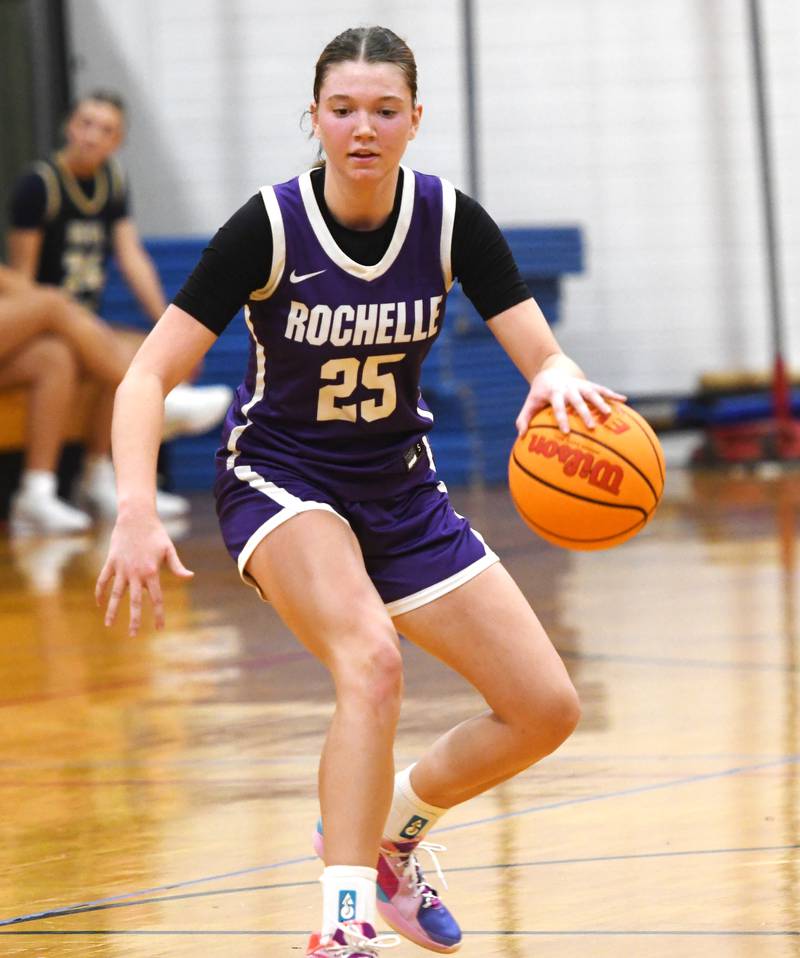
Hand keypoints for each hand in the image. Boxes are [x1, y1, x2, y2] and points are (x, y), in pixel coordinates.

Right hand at [95, 511, 193, 635]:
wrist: (135, 517)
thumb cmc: (156, 533)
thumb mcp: (169, 549)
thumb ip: (177, 566)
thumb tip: (190, 577)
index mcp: (152, 572)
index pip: (156, 599)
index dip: (158, 615)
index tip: (160, 628)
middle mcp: (135, 573)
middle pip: (135, 601)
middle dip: (134, 620)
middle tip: (133, 635)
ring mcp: (121, 568)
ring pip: (115, 594)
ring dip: (112, 611)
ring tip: (109, 625)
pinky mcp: (111, 562)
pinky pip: (103, 580)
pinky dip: (100, 592)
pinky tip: (99, 603)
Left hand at [515, 367, 626, 435]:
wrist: (551, 371)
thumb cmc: (540, 393)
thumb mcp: (530, 402)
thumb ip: (524, 418)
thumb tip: (521, 436)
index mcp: (554, 393)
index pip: (558, 407)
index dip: (562, 419)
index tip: (567, 432)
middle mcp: (569, 388)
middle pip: (577, 401)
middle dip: (584, 413)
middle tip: (591, 427)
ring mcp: (580, 385)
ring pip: (592, 393)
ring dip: (601, 402)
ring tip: (609, 414)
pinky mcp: (589, 384)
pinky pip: (602, 389)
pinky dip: (613, 394)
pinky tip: (624, 401)